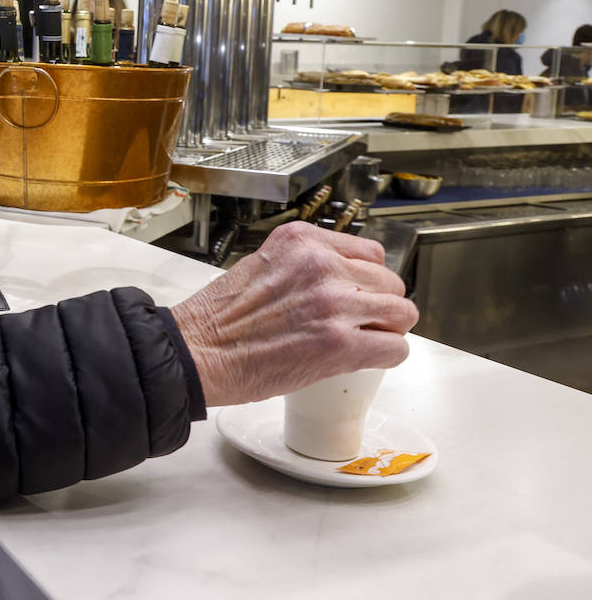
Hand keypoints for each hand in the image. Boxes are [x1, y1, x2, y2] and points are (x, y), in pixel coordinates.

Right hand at [169, 221, 417, 406]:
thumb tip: (340, 281)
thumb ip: (304, 264)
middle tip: (358, 323)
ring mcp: (334, 303)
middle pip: (389, 282)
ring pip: (401, 313)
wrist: (198, 351)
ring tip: (363, 340)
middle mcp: (321, 265)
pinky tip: (364, 358)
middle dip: (378, 304)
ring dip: (387, 329)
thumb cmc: (220, 318)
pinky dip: (386, 355)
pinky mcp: (339, 344)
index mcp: (301, 241)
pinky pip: (395, 347)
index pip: (369, 253)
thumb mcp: (263, 264)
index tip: (356, 294)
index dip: (366, 279)